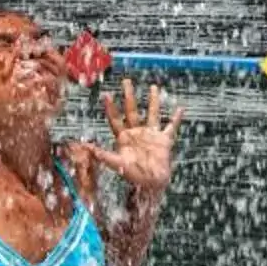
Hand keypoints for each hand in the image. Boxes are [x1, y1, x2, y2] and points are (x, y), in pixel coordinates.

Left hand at [70, 82, 182, 197]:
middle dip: (129, 96)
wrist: (151, 184)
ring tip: (154, 87)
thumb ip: (103, 155)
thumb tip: (86, 148)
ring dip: (153, 101)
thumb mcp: (118, 164)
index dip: (111, 108)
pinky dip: (176, 119)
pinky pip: (171, 127)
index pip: (116, 119)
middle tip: (126, 81)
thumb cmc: (134, 176)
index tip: (107, 94)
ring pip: (152, 113)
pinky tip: (180, 109)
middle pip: (132, 110)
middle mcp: (137, 133)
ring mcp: (151, 135)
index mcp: (124, 138)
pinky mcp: (164, 140)